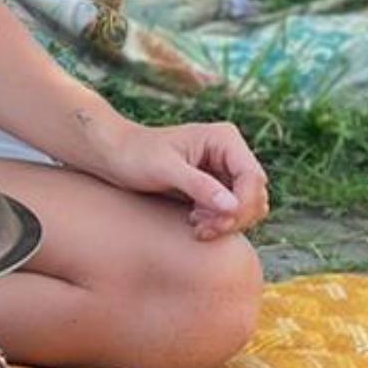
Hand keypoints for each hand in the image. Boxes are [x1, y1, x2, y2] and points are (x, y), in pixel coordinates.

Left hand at [94, 121, 270, 240]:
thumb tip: (233, 206)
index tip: (219, 224)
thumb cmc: (134, 155)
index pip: (253, 178)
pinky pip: (231, 210)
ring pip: (245, 206)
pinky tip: (195, 223)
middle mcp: (230, 152)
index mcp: (224, 139)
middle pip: (254, 194)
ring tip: (196, 225)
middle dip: (234, 217)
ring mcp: (225, 169)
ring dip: (226, 222)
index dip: (243, 205)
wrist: (113, 155)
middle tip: (202, 229)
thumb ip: (199, 186)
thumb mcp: (164, 170)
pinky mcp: (216, 185)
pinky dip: (219, 221)